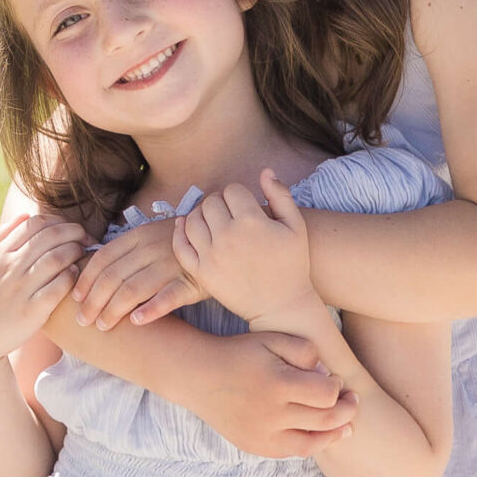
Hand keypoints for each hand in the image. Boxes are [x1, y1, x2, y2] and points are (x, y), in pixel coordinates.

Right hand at [0, 214, 88, 364]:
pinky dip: (70, 278)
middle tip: (85, 238)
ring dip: (75, 252)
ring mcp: (18, 289)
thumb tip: (26, 215)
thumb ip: (2, 237)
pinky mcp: (30, 312)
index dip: (57, 221)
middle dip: (73, 233)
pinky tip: (75, 275)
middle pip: (49, 237)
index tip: (69, 228)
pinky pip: (58, 287)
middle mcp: (7, 268)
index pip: (34, 224)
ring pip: (56, 259)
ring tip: (82, 254)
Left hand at [71, 218, 201, 329]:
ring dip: (114, 310)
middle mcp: (152, 248)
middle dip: (94, 301)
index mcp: (139, 236)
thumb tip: (93, 271)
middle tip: (83, 321)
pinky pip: (168, 296)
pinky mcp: (191, 281)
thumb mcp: (151, 236)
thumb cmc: (178, 243)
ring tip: (103, 326)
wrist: (222, 237)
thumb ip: (126, 251)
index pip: (103, 258)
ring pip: (134, 289)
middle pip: (113, 277)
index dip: (86, 280)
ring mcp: (171, 263)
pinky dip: (151, 310)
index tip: (76, 299)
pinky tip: (137, 322)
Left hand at [173, 172, 317, 329]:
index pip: (232, 190)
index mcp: (251, 221)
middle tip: (228, 213)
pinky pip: (181, 246)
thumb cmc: (293, 264)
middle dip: (219, 203)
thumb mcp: (295, 226)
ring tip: (212, 221)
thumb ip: (281, 195)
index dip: (239, 195)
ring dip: (200, 215)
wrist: (281, 305)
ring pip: (192, 220)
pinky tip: (187, 228)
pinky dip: (180, 233)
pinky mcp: (202, 272)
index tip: (245, 206)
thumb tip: (265, 171)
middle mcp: (228, 236)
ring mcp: (212, 255)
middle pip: (210, 203)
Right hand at [199, 329, 357, 457]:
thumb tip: (328, 375)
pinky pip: (291, 452)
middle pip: (325, 421)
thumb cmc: (241, 353)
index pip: (327, 395)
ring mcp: (261, 435)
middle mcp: (270, 414)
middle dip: (345, 411)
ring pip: (312, 443)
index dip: (338, 388)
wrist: (199, 377)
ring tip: (345, 426)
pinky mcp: (254, 446)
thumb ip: (306, 351)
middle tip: (351, 401)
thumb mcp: (272, 338)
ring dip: (334, 434)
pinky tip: (319, 434)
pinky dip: (310, 444)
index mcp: (277, 384)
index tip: (336, 380)